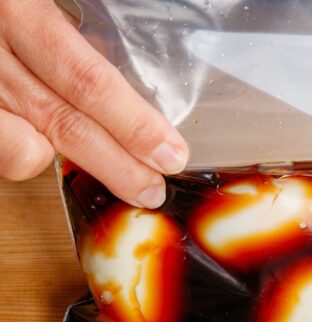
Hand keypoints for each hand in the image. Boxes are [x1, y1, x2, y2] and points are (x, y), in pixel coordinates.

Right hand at [0, 2, 187, 207]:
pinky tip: (51, 150)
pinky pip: (4, 148)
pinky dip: (28, 157)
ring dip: (88, 168)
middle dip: (120, 163)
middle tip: (154, 188)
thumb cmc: (12, 6)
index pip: (89, 80)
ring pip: (33, 142)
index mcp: (24, 11)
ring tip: (129, 183)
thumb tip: (129, 81)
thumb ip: (77, 34)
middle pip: (66, 121)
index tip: (170, 151)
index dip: (134, 123)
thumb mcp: (44, 4)